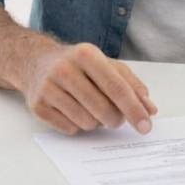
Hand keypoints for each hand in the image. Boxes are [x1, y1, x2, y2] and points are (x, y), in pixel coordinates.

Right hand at [22, 42, 156, 134]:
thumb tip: (149, 109)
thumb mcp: (106, 65)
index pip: (115, 87)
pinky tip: (73, 110)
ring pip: (87, 122)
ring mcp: (48, 88)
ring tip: (91, 107)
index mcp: (86, 54)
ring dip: (96, 122)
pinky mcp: (38, 106)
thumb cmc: (78, 65)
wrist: (36, 63)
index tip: (145, 125)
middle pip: (102, 108)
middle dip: (116, 119)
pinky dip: (78, 125)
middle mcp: (64, 69)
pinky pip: (70, 129)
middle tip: (116, 117)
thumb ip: (131, 85)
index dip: (133, 108)